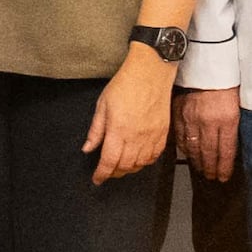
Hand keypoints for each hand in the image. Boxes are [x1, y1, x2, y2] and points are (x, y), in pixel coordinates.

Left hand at [85, 54, 173, 180]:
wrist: (150, 72)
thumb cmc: (125, 85)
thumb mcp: (102, 105)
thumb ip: (96, 130)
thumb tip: (88, 148)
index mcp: (118, 130)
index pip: (109, 161)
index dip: (101, 174)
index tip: (97, 179)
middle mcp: (136, 137)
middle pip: (125, 166)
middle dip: (114, 173)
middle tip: (107, 172)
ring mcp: (152, 136)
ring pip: (141, 164)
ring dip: (129, 169)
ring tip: (121, 166)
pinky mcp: (163, 133)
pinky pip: (155, 156)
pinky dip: (146, 162)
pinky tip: (139, 159)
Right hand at [180, 87, 239, 183]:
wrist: (206, 65)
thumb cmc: (226, 82)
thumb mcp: (238, 104)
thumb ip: (234, 126)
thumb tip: (230, 146)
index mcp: (227, 119)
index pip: (225, 151)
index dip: (224, 167)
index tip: (223, 176)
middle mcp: (208, 121)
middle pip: (209, 153)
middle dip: (211, 168)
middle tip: (212, 177)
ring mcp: (191, 118)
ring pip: (193, 147)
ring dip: (197, 161)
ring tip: (201, 169)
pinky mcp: (179, 113)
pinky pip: (180, 136)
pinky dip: (184, 148)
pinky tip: (188, 154)